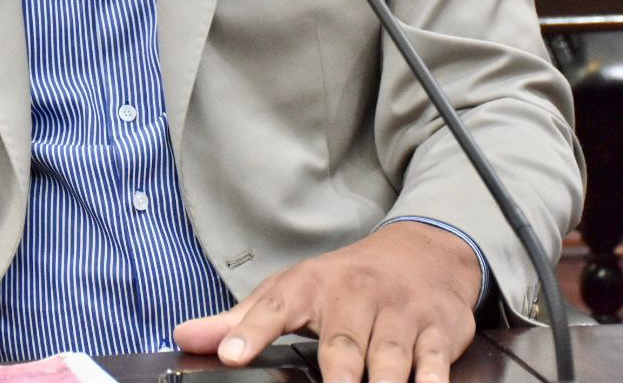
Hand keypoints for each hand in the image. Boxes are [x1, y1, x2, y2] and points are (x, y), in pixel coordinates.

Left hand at [174, 223, 479, 382]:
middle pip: (341, 344)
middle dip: (336, 374)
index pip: (275, 309)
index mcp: (311, 287)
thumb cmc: (345, 282)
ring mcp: (399, 313)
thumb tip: (185, 335)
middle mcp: (355, 297)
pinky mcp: (438, 330)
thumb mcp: (291, 290)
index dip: (250, 332)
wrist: (421, 252)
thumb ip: (241, 320)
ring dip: (381, 382)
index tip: (230, 356)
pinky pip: (435, 361)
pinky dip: (431, 379)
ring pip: (388, 356)